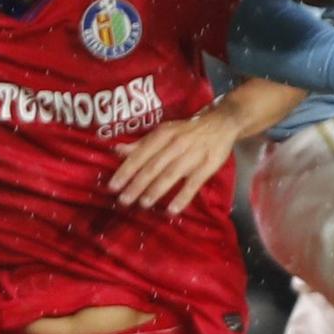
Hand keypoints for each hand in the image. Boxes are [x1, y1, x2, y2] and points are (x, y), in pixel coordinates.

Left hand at [111, 110, 239, 213]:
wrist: (221, 123)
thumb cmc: (187, 130)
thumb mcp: (164, 131)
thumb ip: (141, 144)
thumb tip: (116, 150)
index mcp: (162, 135)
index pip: (140, 155)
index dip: (126, 171)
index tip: (112, 186)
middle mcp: (175, 144)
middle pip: (153, 167)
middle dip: (137, 184)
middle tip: (124, 200)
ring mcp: (192, 155)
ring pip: (170, 175)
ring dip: (156, 190)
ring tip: (143, 204)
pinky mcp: (207, 166)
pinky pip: (193, 184)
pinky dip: (182, 197)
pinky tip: (172, 210)